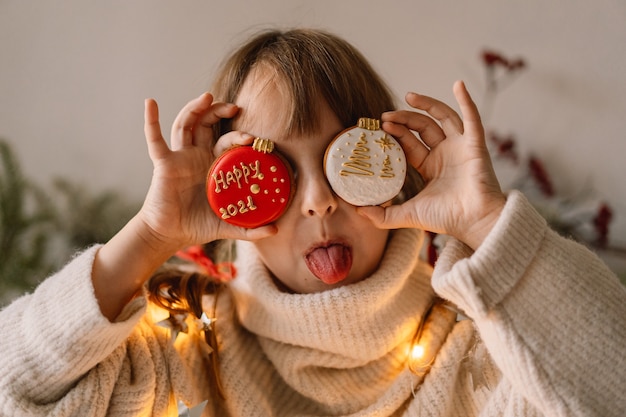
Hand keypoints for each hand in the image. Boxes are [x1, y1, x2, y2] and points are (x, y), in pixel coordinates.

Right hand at [139, 93, 276, 251]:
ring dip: (195, 108)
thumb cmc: (196, 226)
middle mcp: (197, 156)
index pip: (227, 142)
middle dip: (219, 113)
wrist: (169, 235)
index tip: (254, 138)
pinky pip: (155, 138)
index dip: (239, 136)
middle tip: (235, 107)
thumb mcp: (228, 226)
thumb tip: (276, 231)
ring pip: (186, 124)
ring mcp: (180, 157)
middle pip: (207, 125)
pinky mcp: (164, 162)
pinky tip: (150, 102)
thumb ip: (250, 228)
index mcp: (214, 166)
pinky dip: (151, 120)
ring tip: (207, 96)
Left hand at [358, 81, 505, 249]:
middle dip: (404, 119)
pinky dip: (466, 100)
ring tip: (409, 96)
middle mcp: (446, 154)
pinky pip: (472, 118)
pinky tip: (458, 85)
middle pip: (423, 127)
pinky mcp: (476, 144)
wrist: (474, 222)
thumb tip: (357, 211)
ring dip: (427, 104)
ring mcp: (461, 147)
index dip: (397, 133)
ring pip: (443, 117)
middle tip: (386, 116)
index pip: (410, 143)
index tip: (381, 127)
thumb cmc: (447, 219)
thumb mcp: (408, 215)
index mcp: (431, 167)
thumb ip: (383, 215)